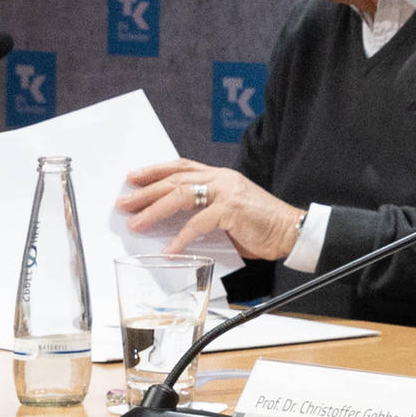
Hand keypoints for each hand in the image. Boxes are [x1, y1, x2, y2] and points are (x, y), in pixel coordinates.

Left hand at [117, 158, 297, 263]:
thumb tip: (173, 229)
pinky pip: (198, 223)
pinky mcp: (232, 209)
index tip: (133, 178)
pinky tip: (169, 250)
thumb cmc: (261, 225)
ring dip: (154, 210)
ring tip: (136, 223)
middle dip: (145, 191)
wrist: (291, 230)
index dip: (155, 170)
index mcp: (221, 176)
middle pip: (175, 179)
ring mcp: (227, 192)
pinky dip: (181, 237)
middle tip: (124, 203)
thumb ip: (204, 214)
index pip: (181, 166)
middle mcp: (222, 178)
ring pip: (181, 195)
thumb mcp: (228, 214)